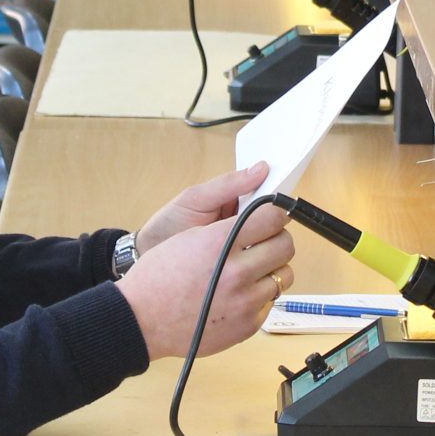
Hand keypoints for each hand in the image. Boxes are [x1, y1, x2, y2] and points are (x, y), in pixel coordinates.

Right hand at [117, 190, 296, 359]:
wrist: (142, 320)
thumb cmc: (159, 277)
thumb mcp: (189, 237)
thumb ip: (229, 226)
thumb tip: (261, 217)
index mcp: (220, 243)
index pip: (272, 218)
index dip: (275, 214)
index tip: (273, 216)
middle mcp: (236, 272)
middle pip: (285, 246)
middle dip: (277, 240)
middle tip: (264, 242)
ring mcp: (244, 302)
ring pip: (284, 275)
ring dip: (271, 269)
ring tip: (251, 270)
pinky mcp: (247, 325)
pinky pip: (270, 302)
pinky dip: (260, 295)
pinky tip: (239, 294)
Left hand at [133, 160, 269, 256]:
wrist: (148, 259)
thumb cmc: (168, 225)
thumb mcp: (194, 200)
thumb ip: (227, 184)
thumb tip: (262, 167)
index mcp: (235, 200)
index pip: (266, 194)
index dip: (277, 196)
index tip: (286, 196)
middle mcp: (243, 222)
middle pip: (273, 221)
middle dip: (273, 224)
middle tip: (267, 229)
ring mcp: (242, 247)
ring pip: (270, 244)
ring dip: (268, 246)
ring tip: (256, 248)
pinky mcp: (240, 268)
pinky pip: (260, 265)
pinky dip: (261, 265)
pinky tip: (254, 266)